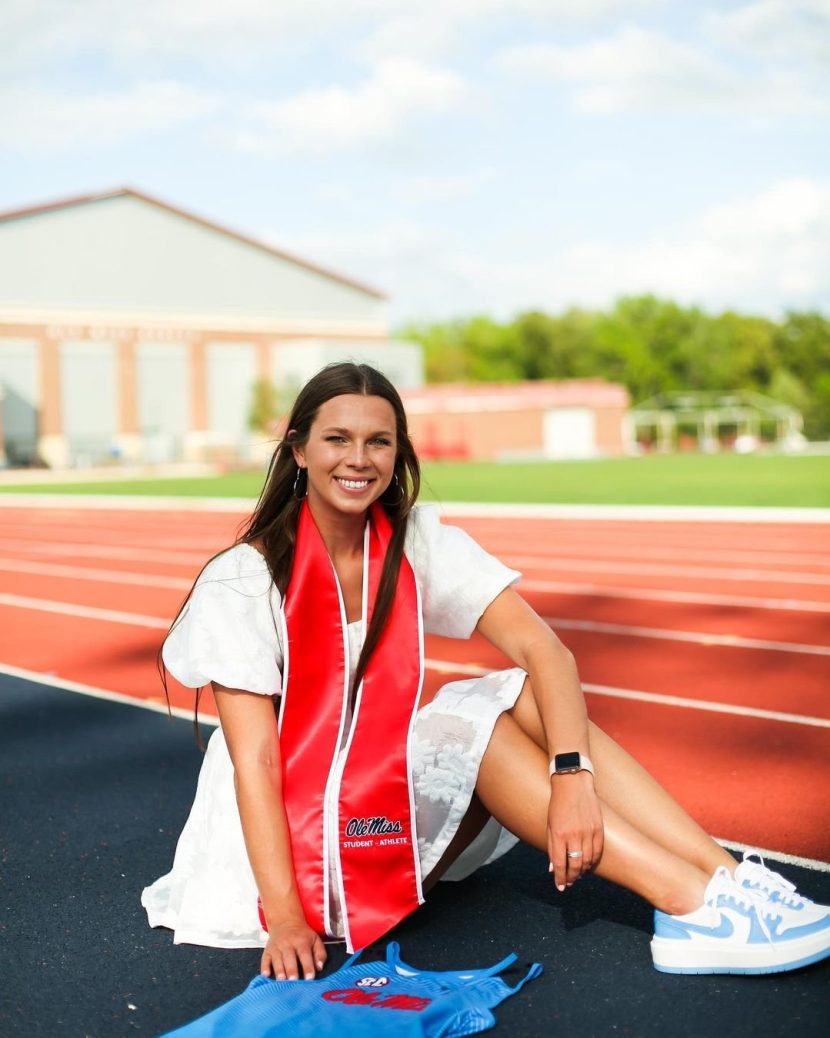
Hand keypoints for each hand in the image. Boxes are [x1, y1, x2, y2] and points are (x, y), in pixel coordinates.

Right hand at [260, 916, 326, 980]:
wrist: (285, 922)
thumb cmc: (302, 935)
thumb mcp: (315, 940)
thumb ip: (320, 954)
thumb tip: (320, 967)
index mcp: (301, 942)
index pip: (305, 955)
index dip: (308, 967)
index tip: (310, 978)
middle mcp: (288, 944)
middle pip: (289, 958)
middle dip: (291, 970)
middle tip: (294, 981)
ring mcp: (276, 948)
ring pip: (277, 960)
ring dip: (279, 971)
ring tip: (281, 981)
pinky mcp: (267, 951)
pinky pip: (265, 959)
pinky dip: (264, 968)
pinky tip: (266, 975)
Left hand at [547, 770, 603, 891]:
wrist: (573, 783)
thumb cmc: (557, 804)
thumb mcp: (549, 824)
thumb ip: (551, 847)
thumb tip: (552, 869)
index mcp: (559, 834)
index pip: (560, 864)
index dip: (560, 878)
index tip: (560, 887)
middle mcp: (574, 835)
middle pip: (575, 865)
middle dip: (571, 877)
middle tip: (568, 882)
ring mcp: (588, 832)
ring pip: (588, 860)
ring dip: (582, 871)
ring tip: (577, 874)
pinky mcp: (599, 828)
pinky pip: (598, 851)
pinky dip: (593, 861)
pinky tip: (588, 864)